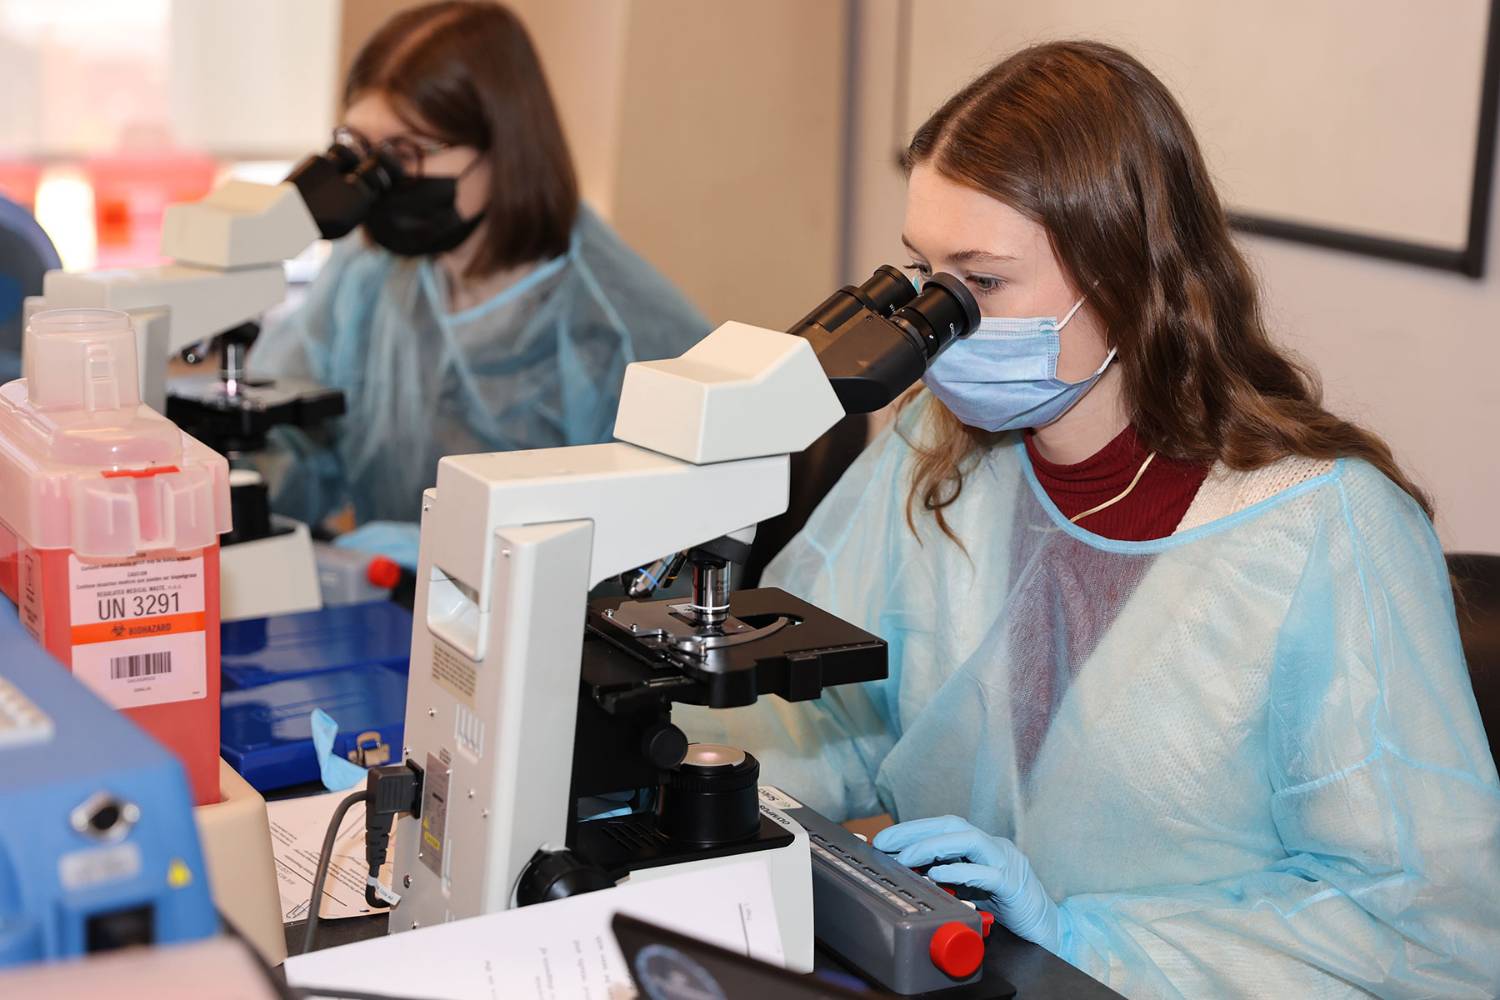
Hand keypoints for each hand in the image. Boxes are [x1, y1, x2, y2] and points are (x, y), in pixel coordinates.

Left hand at [873, 815, 1067, 954]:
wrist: (1046, 928)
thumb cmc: (1006, 908)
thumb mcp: (969, 889)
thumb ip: (946, 877)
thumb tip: (909, 870)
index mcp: (982, 846)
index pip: (943, 826)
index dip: (912, 829)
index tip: (883, 839)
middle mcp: (994, 847)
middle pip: (952, 825)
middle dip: (915, 831)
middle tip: (886, 844)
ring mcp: (1006, 863)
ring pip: (970, 841)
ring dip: (932, 846)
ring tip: (907, 858)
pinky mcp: (1014, 886)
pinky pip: (987, 873)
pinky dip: (960, 871)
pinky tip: (938, 873)